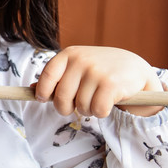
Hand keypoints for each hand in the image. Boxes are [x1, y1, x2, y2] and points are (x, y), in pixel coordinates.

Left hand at [34, 46, 163, 117]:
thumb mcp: (78, 68)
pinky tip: (108, 103)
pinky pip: (96, 110)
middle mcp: (82, 61)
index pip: (47, 75)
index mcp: (70, 54)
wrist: (136, 69)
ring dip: (87, 110)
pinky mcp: (111, 84)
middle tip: (76, 106)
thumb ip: (57, 78)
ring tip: (97, 99)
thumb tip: (31, 90)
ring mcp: (96, 72)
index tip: (42, 98)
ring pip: (80, 106)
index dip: (42, 91)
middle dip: (66, 108)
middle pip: (61, 97)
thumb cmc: (101, 70)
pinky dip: (101, 112)